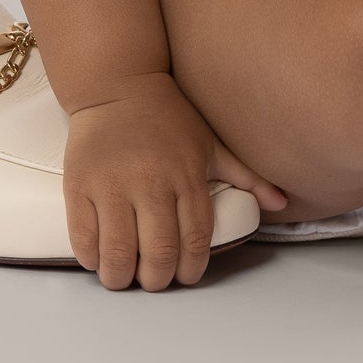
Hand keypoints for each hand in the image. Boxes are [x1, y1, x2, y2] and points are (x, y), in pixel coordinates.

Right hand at [62, 71, 289, 290]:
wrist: (116, 83)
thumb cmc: (167, 118)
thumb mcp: (210, 144)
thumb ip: (245, 177)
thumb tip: (282, 201)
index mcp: (186, 176)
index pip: (194, 241)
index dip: (190, 270)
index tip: (183, 276)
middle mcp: (150, 182)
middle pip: (158, 254)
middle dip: (156, 280)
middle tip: (152, 279)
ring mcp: (112, 184)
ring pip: (118, 253)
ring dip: (122, 277)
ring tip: (124, 275)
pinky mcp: (79, 184)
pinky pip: (83, 236)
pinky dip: (91, 258)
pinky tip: (98, 258)